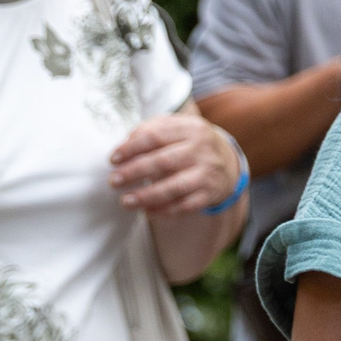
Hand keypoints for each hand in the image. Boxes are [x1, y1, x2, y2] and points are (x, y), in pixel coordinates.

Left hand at [110, 114, 243, 215]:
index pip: (156, 136)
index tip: (113, 160)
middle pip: (163, 161)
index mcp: (191, 128)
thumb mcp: (177, 129)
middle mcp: (201, 149)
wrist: (227, 163)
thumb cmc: (190, 145)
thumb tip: (126, 142)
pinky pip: (184, 206)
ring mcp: (206, 173)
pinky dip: (163, 211)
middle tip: (113, 181)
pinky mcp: (209, 194)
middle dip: (135, 172)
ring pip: (174, 187)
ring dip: (147, 196)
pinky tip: (146, 212)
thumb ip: (152, 130)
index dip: (131, 148)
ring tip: (125, 201)